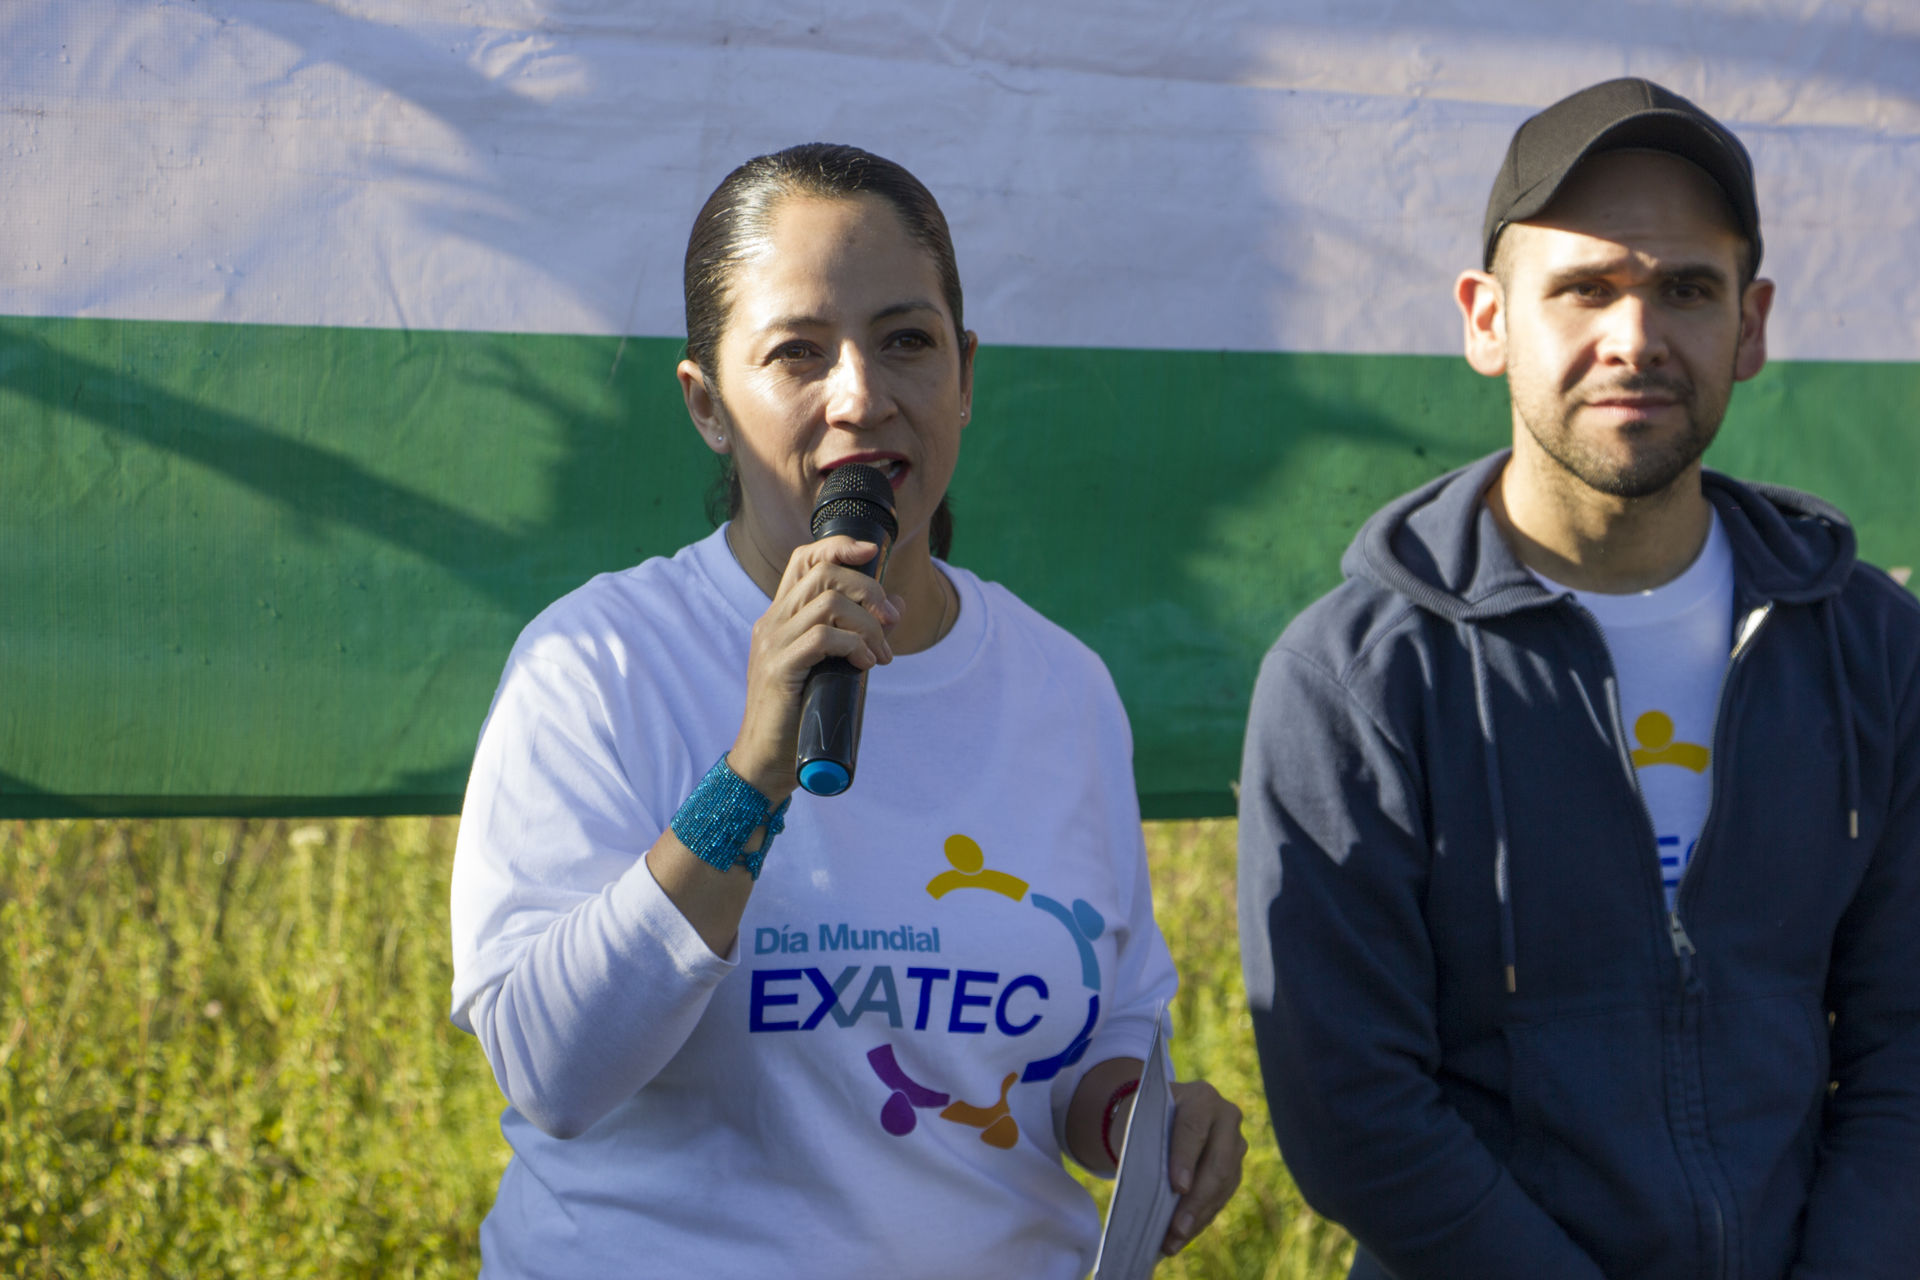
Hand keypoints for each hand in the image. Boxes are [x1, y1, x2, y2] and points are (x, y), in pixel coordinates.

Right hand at [728, 535, 901, 798]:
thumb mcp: (833, 665)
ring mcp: (773, 644)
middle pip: (823, 574)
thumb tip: (896, 607)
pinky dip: (854, 645)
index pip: (804, 559)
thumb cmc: (800, 714)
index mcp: (780, 616)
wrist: (766, 760)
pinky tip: (865, 665)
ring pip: (828, 603)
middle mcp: (772, 622)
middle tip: (890, 621)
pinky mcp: (779, 669)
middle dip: (868, 589)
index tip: (873, 552)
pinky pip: (822, 638)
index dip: (839, 546)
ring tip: (881, 654)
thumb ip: (858, 634)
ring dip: (868, 625)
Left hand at [1161, 1078, 1245, 1255]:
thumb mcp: (1143, 1120)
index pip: (1193, 1128)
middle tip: (1177, 1228)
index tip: (1177, 1187)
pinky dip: (1202, 1217)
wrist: (1164, 1115)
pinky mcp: (1236, 1167)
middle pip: (1216, 1162)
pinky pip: (1223, 1196)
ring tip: (1174, 1240)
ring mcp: (1236, 1143)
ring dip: (1199, 1216)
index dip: (1185, 1158)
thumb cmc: (1148, 1118)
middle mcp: (1226, 1117)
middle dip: (1196, 1200)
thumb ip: (1147, 1142)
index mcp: (1200, 1097)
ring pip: (1223, 1184)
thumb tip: (1147, 1187)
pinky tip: (1184, 1235)